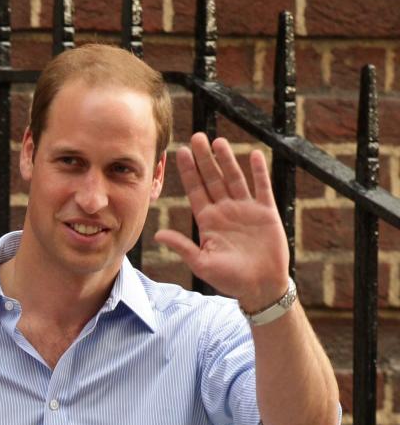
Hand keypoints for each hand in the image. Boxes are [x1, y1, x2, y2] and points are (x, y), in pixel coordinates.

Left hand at [154, 134, 289, 311]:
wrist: (259, 287)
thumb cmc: (229, 279)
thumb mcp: (202, 263)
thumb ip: (182, 246)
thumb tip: (157, 235)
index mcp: (208, 221)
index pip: (196, 191)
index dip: (188, 172)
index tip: (180, 152)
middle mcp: (225, 211)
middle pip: (213, 179)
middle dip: (204, 159)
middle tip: (196, 137)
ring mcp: (246, 209)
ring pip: (235, 178)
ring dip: (227, 160)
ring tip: (218, 142)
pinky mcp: (266, 212)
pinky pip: (262, 187)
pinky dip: (259, 172)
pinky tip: (253, 155)